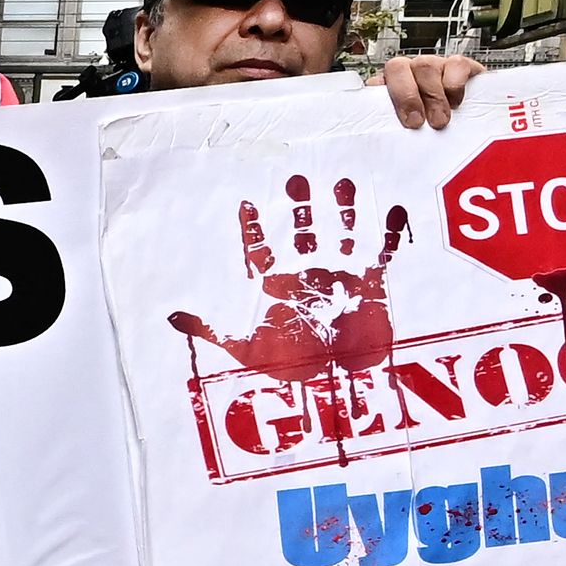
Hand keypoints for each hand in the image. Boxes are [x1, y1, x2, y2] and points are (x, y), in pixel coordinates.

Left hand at [170, 179, 411, 380]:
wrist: (329, 386)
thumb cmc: (287, 365)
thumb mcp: (241, 347)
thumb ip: (210, 328)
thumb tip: (172, 316)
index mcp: (276, 283)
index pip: (260, 248)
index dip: (251, 228)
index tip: (245, 204)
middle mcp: (306, 273)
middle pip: (302, 231)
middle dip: (300, 207)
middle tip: (297, 180)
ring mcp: (339, 275)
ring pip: (340, 233)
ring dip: (342, 209)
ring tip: (344, 183)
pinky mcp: (369, 284)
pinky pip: (381, 251)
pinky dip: (388, 230)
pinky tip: (393, 209)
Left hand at [379, 53, 485, 131]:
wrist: (472, 127)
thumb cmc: (432, 132)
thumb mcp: (408, 134)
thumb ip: (393, 133)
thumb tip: (374, 153)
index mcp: (390, 87)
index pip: (376, 80)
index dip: (380, 97)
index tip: (394, 120)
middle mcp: (410, 72)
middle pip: (397, 66)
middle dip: (406, 96)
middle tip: (417, 123)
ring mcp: (435, 66)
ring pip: (425, 65)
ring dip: (432, 95)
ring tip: (440, 120)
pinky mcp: (461, 67)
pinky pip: (456, 64)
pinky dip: (455, 84)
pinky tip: (456, 103)